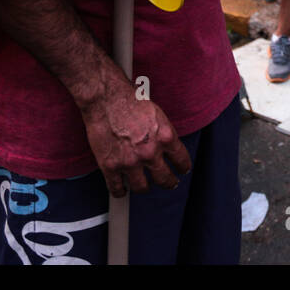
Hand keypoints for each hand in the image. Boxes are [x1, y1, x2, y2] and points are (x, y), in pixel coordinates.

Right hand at [80, 78, 191, 197]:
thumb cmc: (130, 100)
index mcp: (165, 137)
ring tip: (144, 186)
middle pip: (164, 178)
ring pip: (142, 187)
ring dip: (144, 188)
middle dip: (169, 183)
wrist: (106, 98)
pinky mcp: (111, 166)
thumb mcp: (157, 115)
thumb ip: (162, 133)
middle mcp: (150, 152)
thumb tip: (165, 146)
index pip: (181, 160)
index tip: (182, 171)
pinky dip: (120, 191)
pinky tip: (121, 190)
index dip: (183, 168)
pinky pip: (117, 188)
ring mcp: (130, 162)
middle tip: (170, 183)